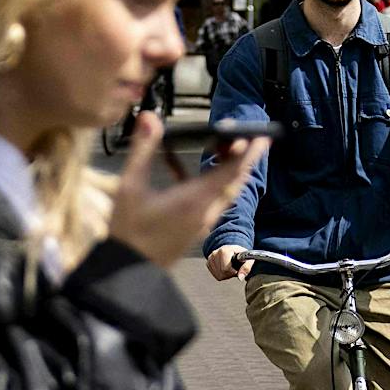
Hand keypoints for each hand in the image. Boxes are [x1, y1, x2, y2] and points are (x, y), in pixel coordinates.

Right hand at [107, 112, 267, 270]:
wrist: (130, 270)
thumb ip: (142, 149)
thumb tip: (149, 118)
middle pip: (233, 181)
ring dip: (227, 170)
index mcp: (195, 200)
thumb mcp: (130, 185)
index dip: (246, 152)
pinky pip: (211, 201)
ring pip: (224, 192)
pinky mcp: (194, 229)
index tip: (260, 136)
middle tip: (244, 137)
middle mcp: (205, 212)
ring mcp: (202, 223)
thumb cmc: (129, 230)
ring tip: (221, 150)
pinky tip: (185, 174)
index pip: (230, 171)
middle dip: (241, 158)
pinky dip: (209, 183)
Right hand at [206, 244, 253, 281]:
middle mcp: (215, 253)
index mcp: (224, 250)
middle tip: (235, 268)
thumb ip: (246, 267)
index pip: (225, 268)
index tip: (237, 269)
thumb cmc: (242, 254)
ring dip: (226, 275)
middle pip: (222, 273)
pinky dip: (221, 275)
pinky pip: (215, 275)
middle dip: (230, 274)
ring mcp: (210, 258)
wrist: (234, 250)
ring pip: (218, 275)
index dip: (233, 272)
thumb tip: (240, 278)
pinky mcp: (208, 262)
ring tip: (230, 268)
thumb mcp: (248, 259)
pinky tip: (225, 269)